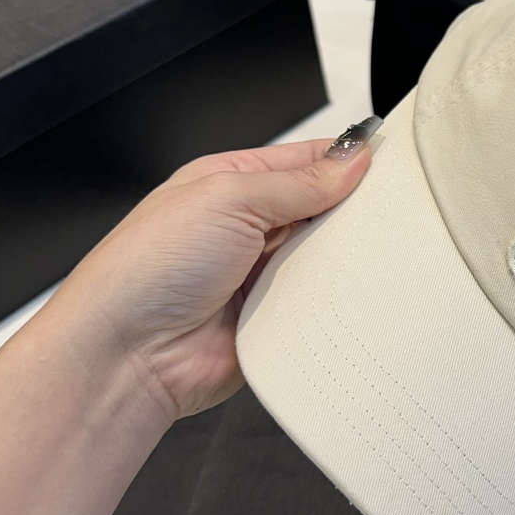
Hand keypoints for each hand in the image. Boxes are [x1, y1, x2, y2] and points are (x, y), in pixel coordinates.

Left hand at [37, 117, 379, 422]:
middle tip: (381, 211)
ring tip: (355, 253)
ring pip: (329, 256)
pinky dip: (335, 299)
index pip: (306, 160)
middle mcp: (249, 227)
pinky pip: (323, 302)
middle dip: (350, 210)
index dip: (347, 158)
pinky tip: (342, 292)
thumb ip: (298, 180)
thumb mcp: (229, 197)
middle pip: (324, 208)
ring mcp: (263, 274)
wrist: (128, 357)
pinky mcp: (277, 319)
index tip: (385, 162)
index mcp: (231, 183)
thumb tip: (351, 159)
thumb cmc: (147, 270)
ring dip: (341, 256)